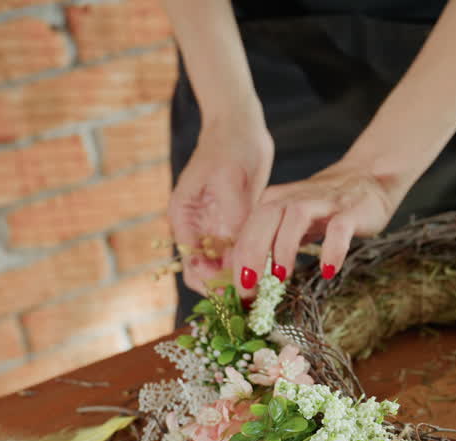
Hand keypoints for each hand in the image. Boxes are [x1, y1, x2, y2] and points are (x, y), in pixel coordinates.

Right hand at [168, 116, 273, 293]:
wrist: (240, 125)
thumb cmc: (231, 146)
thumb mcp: (231, 182)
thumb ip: (231, 220)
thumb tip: (234, 257)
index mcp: (184, 216)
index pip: (192, 266)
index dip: (214, 285)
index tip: (240, 295)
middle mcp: (195, 226)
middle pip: (206, 271)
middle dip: (228, 288)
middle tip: (257, 301)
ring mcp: (213, 225)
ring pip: (224, 265)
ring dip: (242, 278)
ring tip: (267, 292)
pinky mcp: (231, 222)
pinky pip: (239, 252)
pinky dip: (251, 263)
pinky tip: (271, 272)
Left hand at [230, 161, 401, 293]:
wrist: (368, 180)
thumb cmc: (324, 209)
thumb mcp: (290, 224)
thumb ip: (269, 242)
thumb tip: (245, 276)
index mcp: (274, 202)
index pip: (248, 229)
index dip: (239, 260)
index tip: (240, 292)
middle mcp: (294, 199)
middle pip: (265, 218)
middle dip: (253, 253)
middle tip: (249, 287)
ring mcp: (323, 203)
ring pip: (296, 217)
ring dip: (285, 247)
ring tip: (281, 277)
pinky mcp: (350, 211)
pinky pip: (339, 229)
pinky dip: (332, 250)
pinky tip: (328, 271)